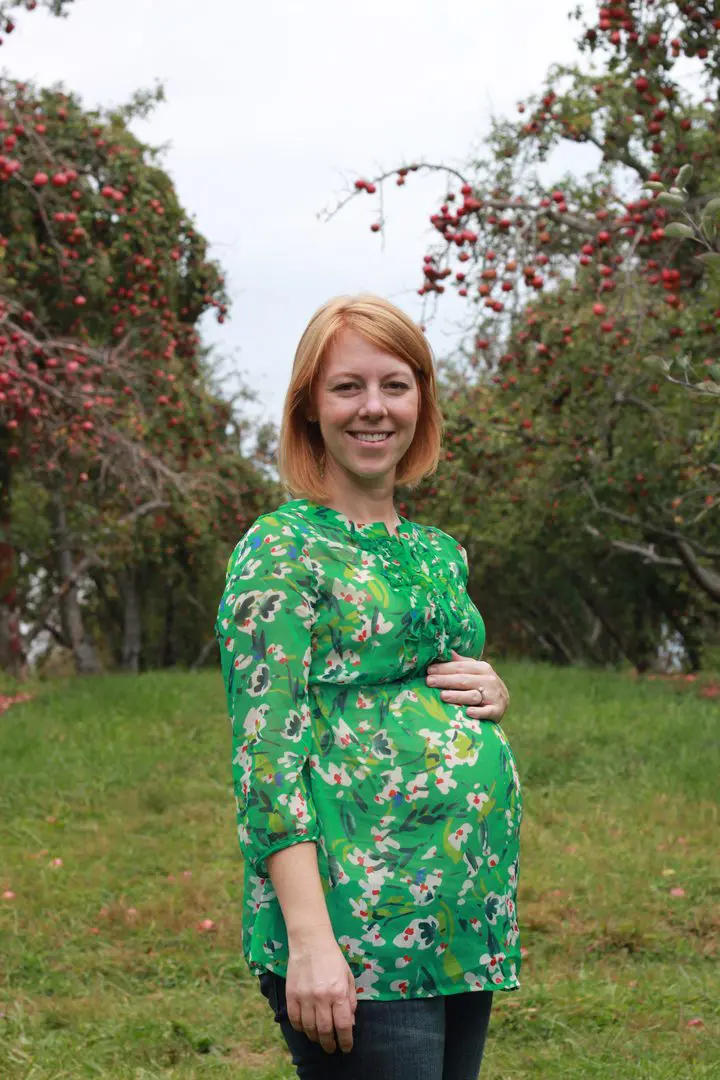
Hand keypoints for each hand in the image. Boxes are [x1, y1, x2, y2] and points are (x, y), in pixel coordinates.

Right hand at [285, 935, 356, 1054]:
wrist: (310, 942)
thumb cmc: (333, 959)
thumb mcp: (348, 977)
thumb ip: (351, 1000)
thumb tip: (350, 1023)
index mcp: (338, 993)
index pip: (343, 1025)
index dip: (346, 1041)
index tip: (346, 1048)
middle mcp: (322, 998)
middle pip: (325, 1031)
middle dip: (330, 1045)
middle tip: (332, 1049)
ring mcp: (305, 997)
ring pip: (309, 1028)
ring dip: (315, 1038)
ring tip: (320, 1040)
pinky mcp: (291, 995)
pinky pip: (294, 1019)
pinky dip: (300, 1028)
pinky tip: (305, 1028)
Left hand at [425, 649, 508, 720]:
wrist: (502, 702)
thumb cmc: (482, 684)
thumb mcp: (474, 671)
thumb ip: (460, 663)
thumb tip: (446, 650)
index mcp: (482, 668)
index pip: (460, 667)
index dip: (444, 668)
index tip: (428, 670)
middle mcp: (489, 680)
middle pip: (464, 680)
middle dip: (445, 680)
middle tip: (429, 681)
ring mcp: (494, 696)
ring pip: (473, 695)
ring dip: (458, 696)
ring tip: (442, 696)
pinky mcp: (497, 711)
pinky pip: (487, 712)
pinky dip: (478, 712)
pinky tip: (468, 712)